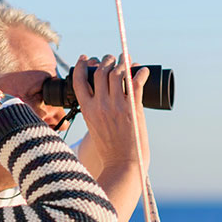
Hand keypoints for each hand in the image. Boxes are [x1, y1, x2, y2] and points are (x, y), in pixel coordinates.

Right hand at [72, 54, 148, 168]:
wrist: (123, 164)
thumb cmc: (110, 150)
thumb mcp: (94, 128)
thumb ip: (94, 112)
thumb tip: (100, 98)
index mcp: (87, 110)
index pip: (78, 81)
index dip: (81, 66)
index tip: (85, 58)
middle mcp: (100, 105)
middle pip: (100, 72)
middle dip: (106, 60)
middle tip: (111, 58)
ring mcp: (117, 106)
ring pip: (118, 73)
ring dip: (122, 63)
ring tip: (126, 61)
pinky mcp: (133, 108)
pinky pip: (137, 83)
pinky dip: (140, 73)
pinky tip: (143, 70)